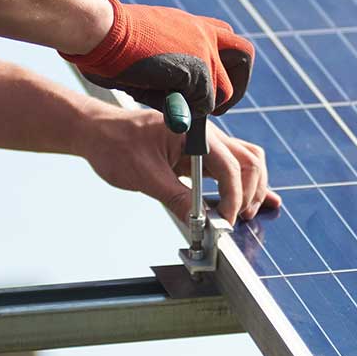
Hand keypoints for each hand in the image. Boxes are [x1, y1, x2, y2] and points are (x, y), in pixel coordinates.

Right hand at [61, 0, 253, 116]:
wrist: (102, 30)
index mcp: (191, 24)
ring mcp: (203, 51)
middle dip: (237, 82)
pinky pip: (206, 102)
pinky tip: (174, 112)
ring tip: (196, 113)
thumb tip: (181, 96)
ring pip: (226, 87)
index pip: (225, 42)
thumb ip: (170, 68)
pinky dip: (194, 113)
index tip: (205, 84)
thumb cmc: (112, 42)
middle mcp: (203, 33)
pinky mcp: (197, 71)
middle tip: (219, 101)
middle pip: (243, 56)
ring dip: (213, 102)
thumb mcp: (150, 49)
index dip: (220, 66)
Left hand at [75, 106, 280, 224]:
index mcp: (195, 131)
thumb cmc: (116, 145)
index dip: (232, 198)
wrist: (97, 132)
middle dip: (249, 193)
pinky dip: (243, 184)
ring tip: (244, 214)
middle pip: (248, 161)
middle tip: (234, 221)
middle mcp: (206, 134)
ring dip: (251, 188)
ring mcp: (205, 142)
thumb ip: (176, 198)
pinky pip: (232, 166)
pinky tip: (259, 201)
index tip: (224, 223)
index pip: (230, 166)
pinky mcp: (200, 153)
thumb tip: (201, 224)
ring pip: (246, 162)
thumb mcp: (145, 176)